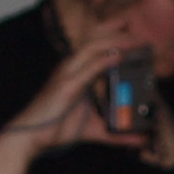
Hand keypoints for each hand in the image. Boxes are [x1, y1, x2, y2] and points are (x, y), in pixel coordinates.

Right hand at [12, 26, 151, 154]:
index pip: (96, 47)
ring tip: (135, 40)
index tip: (135, 34)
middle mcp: (71, 68)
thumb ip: (117, 134)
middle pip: (96, 41)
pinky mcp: (67, 86)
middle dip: (118, 34)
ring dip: (115, 42)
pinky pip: (88, 69)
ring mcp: (68, 74)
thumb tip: (141, 139)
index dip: (113, 36)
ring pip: (93, 48)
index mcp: (76, 72)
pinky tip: (118, 56)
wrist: (32, 136)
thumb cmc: (57, 127)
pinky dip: (104, 61)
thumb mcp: (94, 129)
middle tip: (141, 35)